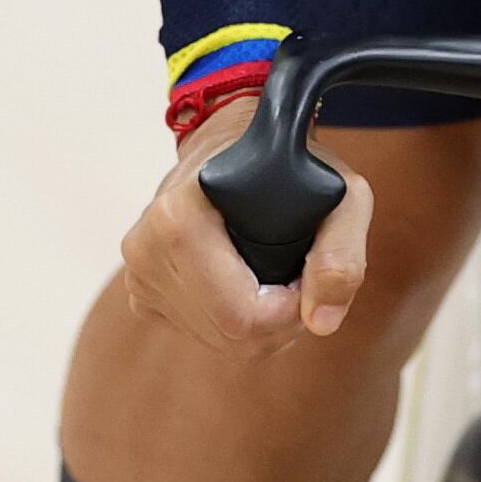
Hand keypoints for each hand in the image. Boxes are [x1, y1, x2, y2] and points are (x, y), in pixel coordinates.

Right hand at [118, 93, 372, 356]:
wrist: (235, 140)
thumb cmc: (291, 163)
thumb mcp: (341, 193)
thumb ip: (342, 253)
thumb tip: (322, 323)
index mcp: (177, 220)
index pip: (243, 315)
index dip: (291, 310)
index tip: (308, 275)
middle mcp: (146, 249)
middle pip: (230, 335)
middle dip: (278, 321)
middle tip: (298, 277)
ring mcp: (138, 273)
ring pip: (217, 341)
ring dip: (258, 324)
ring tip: (275, 275)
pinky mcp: (141, 290)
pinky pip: (200, 333)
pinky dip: (233, 320)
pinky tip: (247, 284)